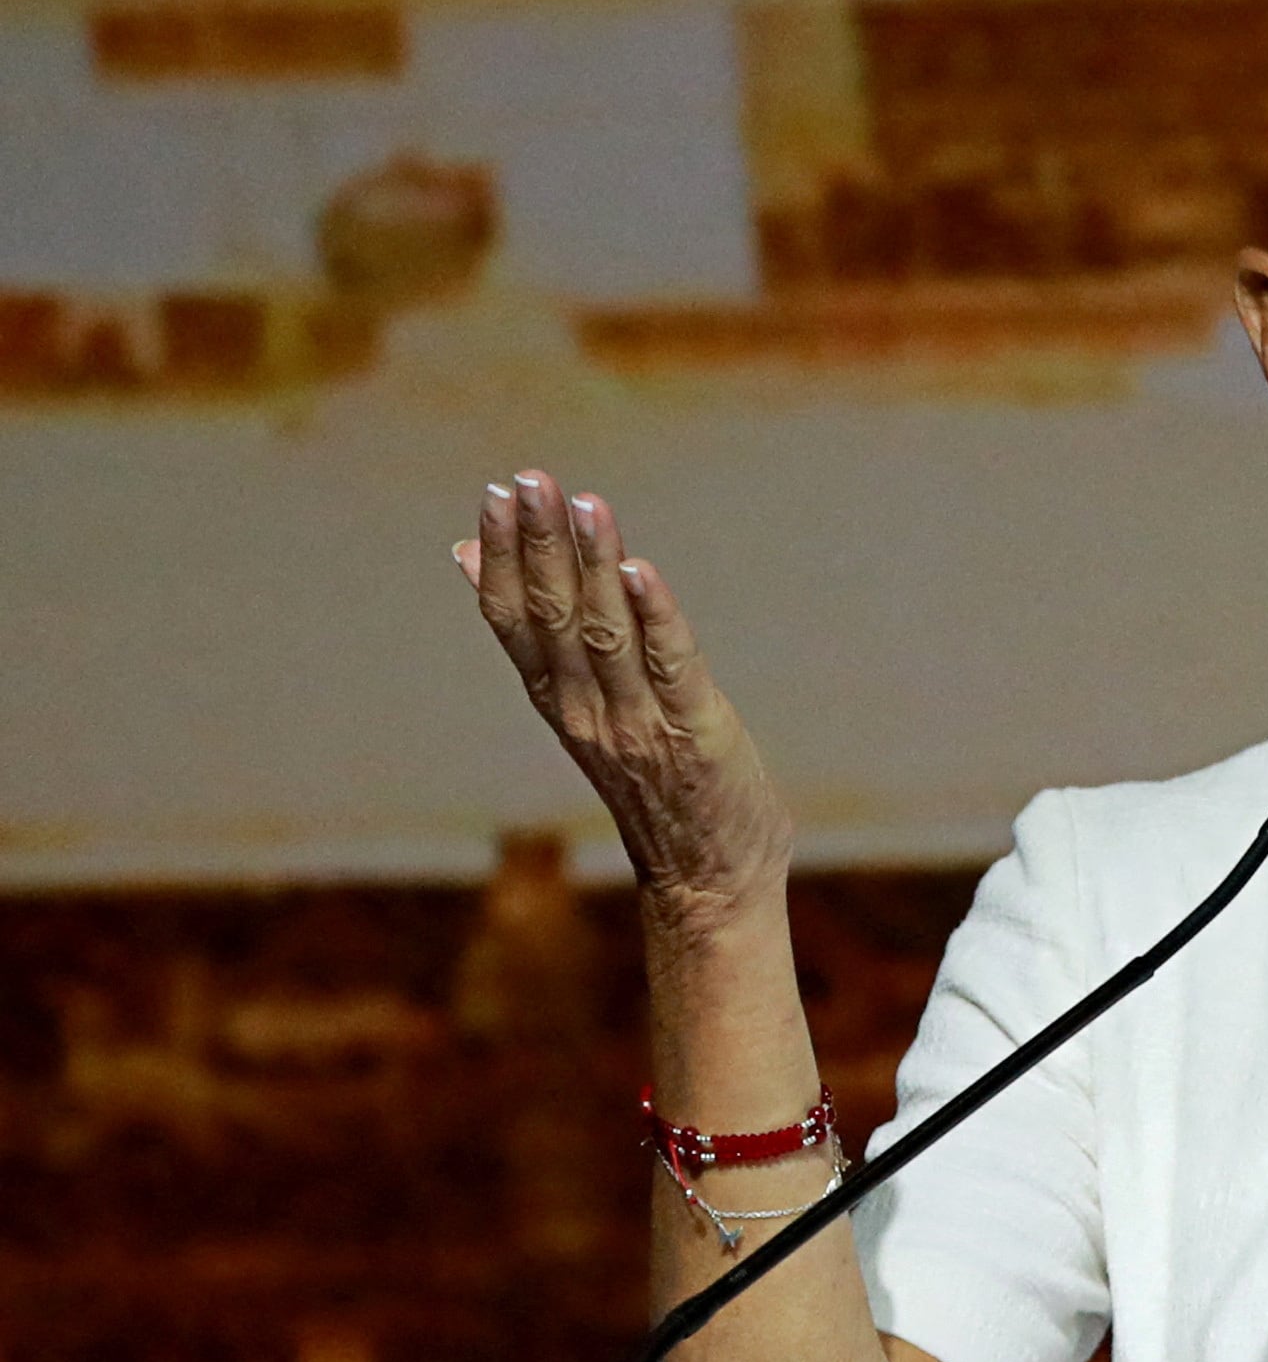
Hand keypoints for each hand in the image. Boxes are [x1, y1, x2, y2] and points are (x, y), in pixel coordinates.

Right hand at [454, 472, 792, 926]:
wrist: (707, 881)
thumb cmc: (653, 785)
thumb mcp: (583, 709)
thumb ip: (538, 639)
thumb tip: (466, 558)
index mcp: (559, 702)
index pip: (515, 619)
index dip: (502, 557)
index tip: (495, 494)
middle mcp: (587, 711)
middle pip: (553, 617)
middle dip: (539, 545)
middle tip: (528, 480)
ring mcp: (640, 722)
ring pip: (605, 632)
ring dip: (594, 565)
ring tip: (582, 503)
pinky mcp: (696, 732)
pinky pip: (671, 666)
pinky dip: (655, 616)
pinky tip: (642, 569)